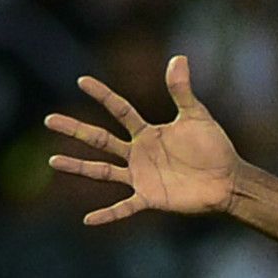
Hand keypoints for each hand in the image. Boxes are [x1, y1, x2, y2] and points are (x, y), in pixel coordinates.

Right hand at [44, 55, 238, 224]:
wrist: (229, 180)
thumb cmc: (215, 148)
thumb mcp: (197, 116)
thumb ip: (183, 90)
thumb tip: (178, 58)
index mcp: (148, 133)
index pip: (120, 110)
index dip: (103, 95)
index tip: (82, 80)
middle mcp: (139, 153)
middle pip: (100, 139)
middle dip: (75, 129)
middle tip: (48, 120)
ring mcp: (141, 176)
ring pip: (102, 170)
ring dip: (78, 166)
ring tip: (53, 160)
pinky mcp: (150, 197)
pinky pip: (124, 207)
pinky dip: (107, 214)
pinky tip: (88, 220)